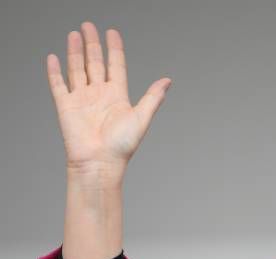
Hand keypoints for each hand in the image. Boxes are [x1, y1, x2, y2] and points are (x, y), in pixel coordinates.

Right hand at [46, 22, 170, 174]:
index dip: (114, 49)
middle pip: (94, 63)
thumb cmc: (121, 146)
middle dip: (92, 44)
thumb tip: (167, 81)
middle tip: (89, 26)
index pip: (115, 66)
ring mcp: (82, 100)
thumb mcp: (141, 118)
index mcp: (117, 96)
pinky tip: (54, 57)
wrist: (99, 162)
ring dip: (75, 52)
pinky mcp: (66, 106)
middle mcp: (99, 96)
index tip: (112, 33)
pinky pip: (58, 85)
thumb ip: (152, 97)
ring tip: (75, 34)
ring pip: (77, 69)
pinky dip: (55, 71)